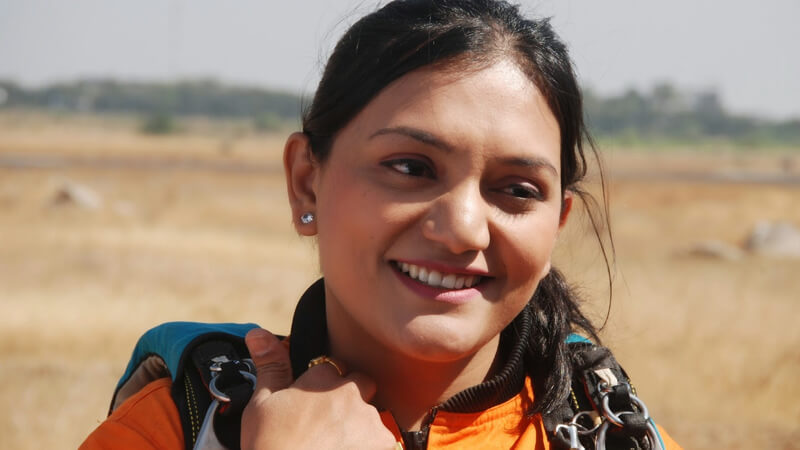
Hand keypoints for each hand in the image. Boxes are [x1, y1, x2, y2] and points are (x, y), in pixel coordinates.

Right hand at [241, 328, 397, 449]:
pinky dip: (368, 448)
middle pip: (362, 385)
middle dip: (351, 398)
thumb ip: (270, 366)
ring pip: (372, 417)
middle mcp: (351, 394)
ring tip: (333, 447)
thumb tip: (257, 332)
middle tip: (329, 424)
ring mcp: (370, 422)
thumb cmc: (269, 445)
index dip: (324, 384)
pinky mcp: (383, 446)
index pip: (334, 367)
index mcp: (322, 379)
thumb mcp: (261, 404)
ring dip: (360, 428)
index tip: (314, 403)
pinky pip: (383, 443)